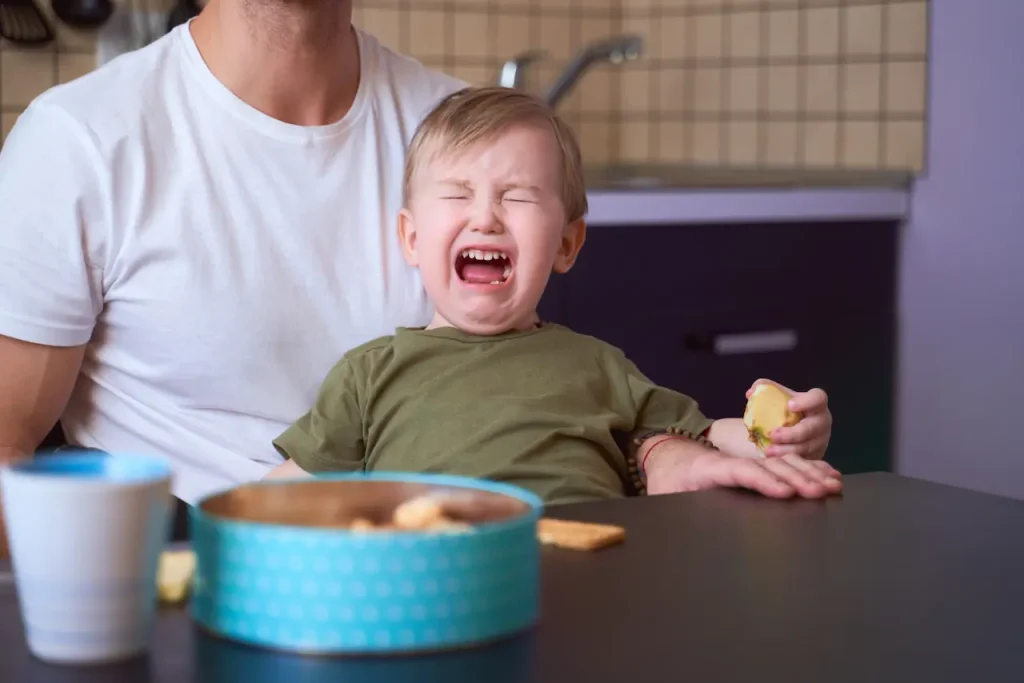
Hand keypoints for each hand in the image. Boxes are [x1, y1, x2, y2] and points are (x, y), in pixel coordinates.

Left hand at [646, 448, 842, 498]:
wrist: (667, 456)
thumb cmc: (665, 481)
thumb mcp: (662, 496)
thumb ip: (673, 506)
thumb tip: (685, 530)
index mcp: (707, 469)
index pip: (738, 471)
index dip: (763, 480)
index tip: (786, 492)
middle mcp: (732, 461)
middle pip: (768, 465)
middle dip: (797, 477)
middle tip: (823, 491)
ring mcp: (746, 462)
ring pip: (781, 462)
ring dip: (809, 472)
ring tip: (833, 485)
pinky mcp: (755, 467)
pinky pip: (785, 465)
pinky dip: (809, 469)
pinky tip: (829, 477)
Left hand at [746, 379, 831, 459]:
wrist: (792, 431)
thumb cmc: (785, 410)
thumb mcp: (778, 397)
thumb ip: (764, 388)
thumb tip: (750, 392)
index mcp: (816, 404)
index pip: (818, 398)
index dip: (807, 402)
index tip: (790, 405)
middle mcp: (821, 422)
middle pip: (811, 428)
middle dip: (792, 433)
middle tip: (772, 435)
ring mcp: (820, 441)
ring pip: (806, 447)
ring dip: (786, 450)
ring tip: (768, 451)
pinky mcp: (814, 456)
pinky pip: (802, 459)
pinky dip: (787, 459)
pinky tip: (773, 459)